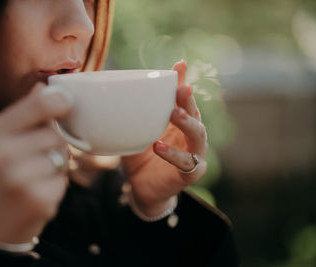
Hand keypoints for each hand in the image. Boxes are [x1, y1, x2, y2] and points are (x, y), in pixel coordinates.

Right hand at [0, 82, 70, 242]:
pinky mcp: (38, 200)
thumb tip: (43, 87)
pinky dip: (56, 185)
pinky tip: (37, 192)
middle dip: (54, 143)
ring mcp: (19, 180)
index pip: (38, 105)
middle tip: (36, 156)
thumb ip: (22, 114)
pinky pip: (64, 180)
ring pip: (62, 156)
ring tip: (34, 175)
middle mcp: (1, 155)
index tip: (66, 103)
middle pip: (55, 133)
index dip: (59, 101)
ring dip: (57, 164)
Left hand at [120, 60, 207, 216]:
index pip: (184, 100)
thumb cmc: (140, 157)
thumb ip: (136, 115)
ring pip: (198, 136)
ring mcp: (193, 155)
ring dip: (187, 123)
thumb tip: (118, 92)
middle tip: (182, 88)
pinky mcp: (190, 174)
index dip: (182, 82)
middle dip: (188, 100)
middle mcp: (190, 136)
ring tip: (174, 113)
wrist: (141, 188)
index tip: (180, 64)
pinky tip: (158, 146)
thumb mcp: (137, 132)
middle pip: (195, 114)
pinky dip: (172, 154)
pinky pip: (185, 163)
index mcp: (179, 123)